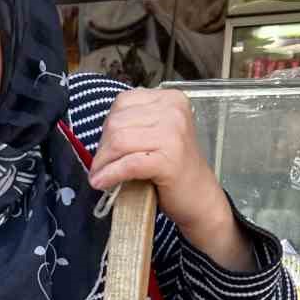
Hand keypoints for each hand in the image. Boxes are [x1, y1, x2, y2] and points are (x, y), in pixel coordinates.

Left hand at [88, 87, 252, 271]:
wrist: (200, 199)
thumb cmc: (175, 169)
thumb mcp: (157, 136)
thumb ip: (134, 126)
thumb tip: (100, 136)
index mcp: (170, 99)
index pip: (122, 103)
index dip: (107, 128)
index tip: (106, 149)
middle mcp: (173, 111)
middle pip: (118, 122)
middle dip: (103, 148)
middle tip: (100, 167)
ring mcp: (173, 134)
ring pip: (119, 141)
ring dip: (103, 163)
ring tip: (99, 177)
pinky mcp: (169, 159)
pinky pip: (128, 164)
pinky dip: (111, 174)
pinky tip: (102, 183)